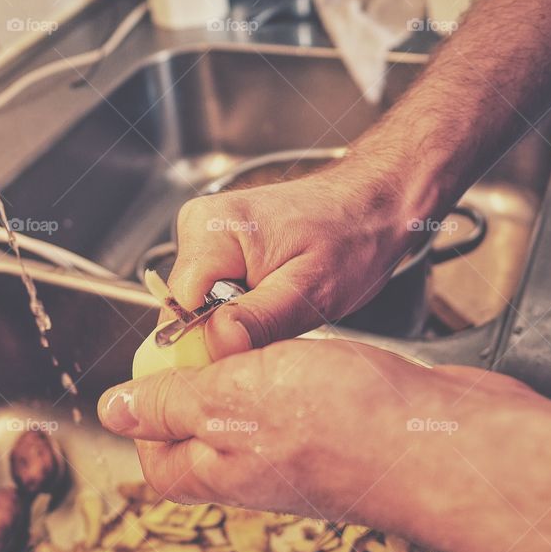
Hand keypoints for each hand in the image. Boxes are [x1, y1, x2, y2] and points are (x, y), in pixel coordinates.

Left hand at [98, 339, 539, 526]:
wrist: (444, 437)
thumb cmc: (345, 423)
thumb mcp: (231, 399)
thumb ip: (172, 403)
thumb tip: (114, 411)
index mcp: (220, 471)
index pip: (158, 453)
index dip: (147, 408)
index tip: (157, 363)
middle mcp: (258, 470)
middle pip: (204, 428)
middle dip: (198, 379)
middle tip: (206, 338)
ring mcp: (303, 452)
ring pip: (252, 410)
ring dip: (244, 370)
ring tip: (252, 336)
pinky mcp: (342, 427)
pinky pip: (296, 399)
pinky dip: (287, 369)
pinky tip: (300, 349)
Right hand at [168, 158, 424, 359]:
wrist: (371, 206)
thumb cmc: (352, 235)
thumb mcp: (312, 288)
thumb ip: (260, 319)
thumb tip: (215, 345)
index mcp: (210, 230)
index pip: (179, 312)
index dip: (212, 341)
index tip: (255, 344)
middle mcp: (198, 229)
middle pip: (188, 314)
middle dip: (231, 331)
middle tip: (282, 317)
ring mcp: (206, 239)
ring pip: (203, 312)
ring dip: (241, 322)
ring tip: (285, 302)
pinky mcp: (218, 252)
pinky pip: (217, 301)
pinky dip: (246, 311)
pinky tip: (278, 296)